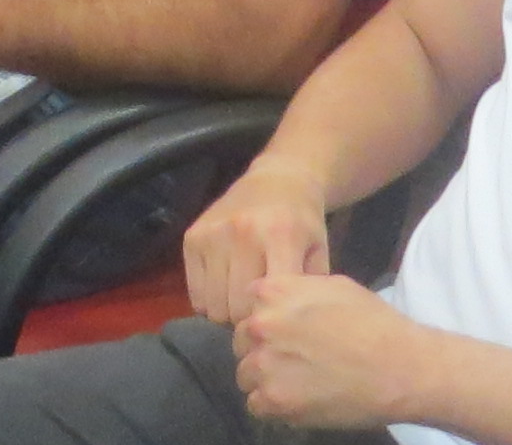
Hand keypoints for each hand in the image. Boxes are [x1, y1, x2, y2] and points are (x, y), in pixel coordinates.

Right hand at [184, 155, 334, 324]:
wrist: (278, 180)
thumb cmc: (303, 222)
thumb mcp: (319, 252)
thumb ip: (308, 290)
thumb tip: (291, 330)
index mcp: (281, 236)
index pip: (268, 300)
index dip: (273, 319)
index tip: (280, 319)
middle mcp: (243, 232)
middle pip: (236, 308)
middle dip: (249, 319)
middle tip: (260, 310)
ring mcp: (213, 234)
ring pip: (213, 306)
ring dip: (228, 311)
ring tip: (242, 299)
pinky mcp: (192, 237)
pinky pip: (195, 294)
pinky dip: (209, 300)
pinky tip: (225, 287)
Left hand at [232, 273, 428, 430]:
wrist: (400, 368)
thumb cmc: (374, 323)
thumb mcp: (333, 285)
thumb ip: (296, 290)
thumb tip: (279, 297)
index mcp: (273, 292)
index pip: (248, 304)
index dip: (266, 319)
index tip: (283, 331)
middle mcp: (261, 326)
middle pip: (241, 341)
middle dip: (262, 349)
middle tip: (292, 359)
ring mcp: (265, 365)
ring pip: (246, 375)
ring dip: (265, 379)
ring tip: (297, 382)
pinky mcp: (275, 401)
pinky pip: (256, 405)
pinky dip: (274, 406)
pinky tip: (299, 400)